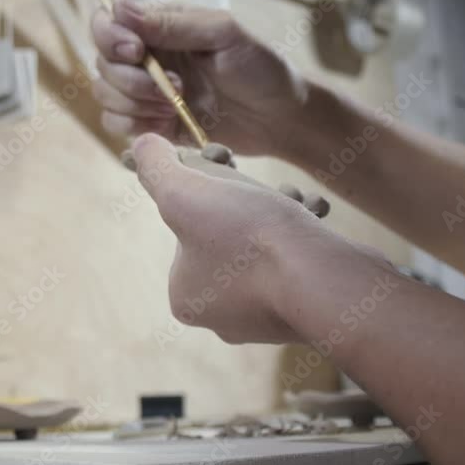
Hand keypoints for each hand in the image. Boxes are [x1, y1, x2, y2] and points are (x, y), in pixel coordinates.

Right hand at [91, 0, 307, 155]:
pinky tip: (167, 124)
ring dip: (134, 103)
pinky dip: (135, 125)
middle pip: (101, 61)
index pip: (108, 21)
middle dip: (129, 78)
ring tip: (174, 106)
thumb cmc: (259, 68)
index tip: (135, 51)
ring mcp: (146, 92)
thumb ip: (173, 24)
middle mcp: (147, 56)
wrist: (279, 118)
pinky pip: (116, 124)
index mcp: (160, 26)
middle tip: (174, 87)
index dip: (109, 36)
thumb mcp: (223, 35)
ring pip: (105, 94)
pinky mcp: (150, 124)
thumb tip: (120, 9)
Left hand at [129, 133, 380, 344]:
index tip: (224, 161)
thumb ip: (156, 168)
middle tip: (265, 183)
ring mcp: (266, 318)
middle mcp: (221, 316)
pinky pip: (297, 262)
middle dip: (247, 199)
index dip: (205, 184)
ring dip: (280, 211)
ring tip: (294, 199)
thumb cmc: (250, 239)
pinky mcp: (306, 312)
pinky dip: (305, 233)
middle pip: (228, 235)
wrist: (325, 282)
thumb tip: (139, 145)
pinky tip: (316, 216)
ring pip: (265, 247)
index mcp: (185, 296)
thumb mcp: (186, 192)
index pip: (187, 226)